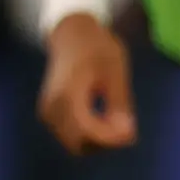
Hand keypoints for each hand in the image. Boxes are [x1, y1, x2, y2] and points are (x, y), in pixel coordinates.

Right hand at [37, 11, 136, 153]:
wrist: (71, 35)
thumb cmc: (97, 49)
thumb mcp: (116, 72)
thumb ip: (119, 104)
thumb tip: (127, 133)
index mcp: (67, 95)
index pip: (87, 131)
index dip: (111, 139)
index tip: (131, 132)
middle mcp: (52, 107)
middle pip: (79, 144)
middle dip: (105, 142)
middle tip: (126, 127)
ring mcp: (47, 112)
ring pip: (74, 143)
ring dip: (97, 140)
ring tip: (116, 121)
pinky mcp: (49, 113)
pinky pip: (70, 135)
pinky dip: (88, 135)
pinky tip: (103, 120)